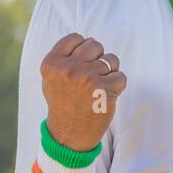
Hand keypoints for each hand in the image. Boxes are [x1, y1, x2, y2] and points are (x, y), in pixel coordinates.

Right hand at [41, 33, 127, 151]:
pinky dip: (117, 85)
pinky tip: (105, 96)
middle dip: (98, 58)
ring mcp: (87, 78)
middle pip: (95, 45)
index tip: (81, 64)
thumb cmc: (62, 103)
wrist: (69, 135)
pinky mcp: (105, 89)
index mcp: (52, 63)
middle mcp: (68, 69)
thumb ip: (65, 57)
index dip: (83, 48)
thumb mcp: (51, 78)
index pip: (76, 38)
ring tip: (98, 87)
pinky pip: (121, 76)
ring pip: (111, 59)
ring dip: (109, 72)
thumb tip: (89, 39)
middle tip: (91, 77)